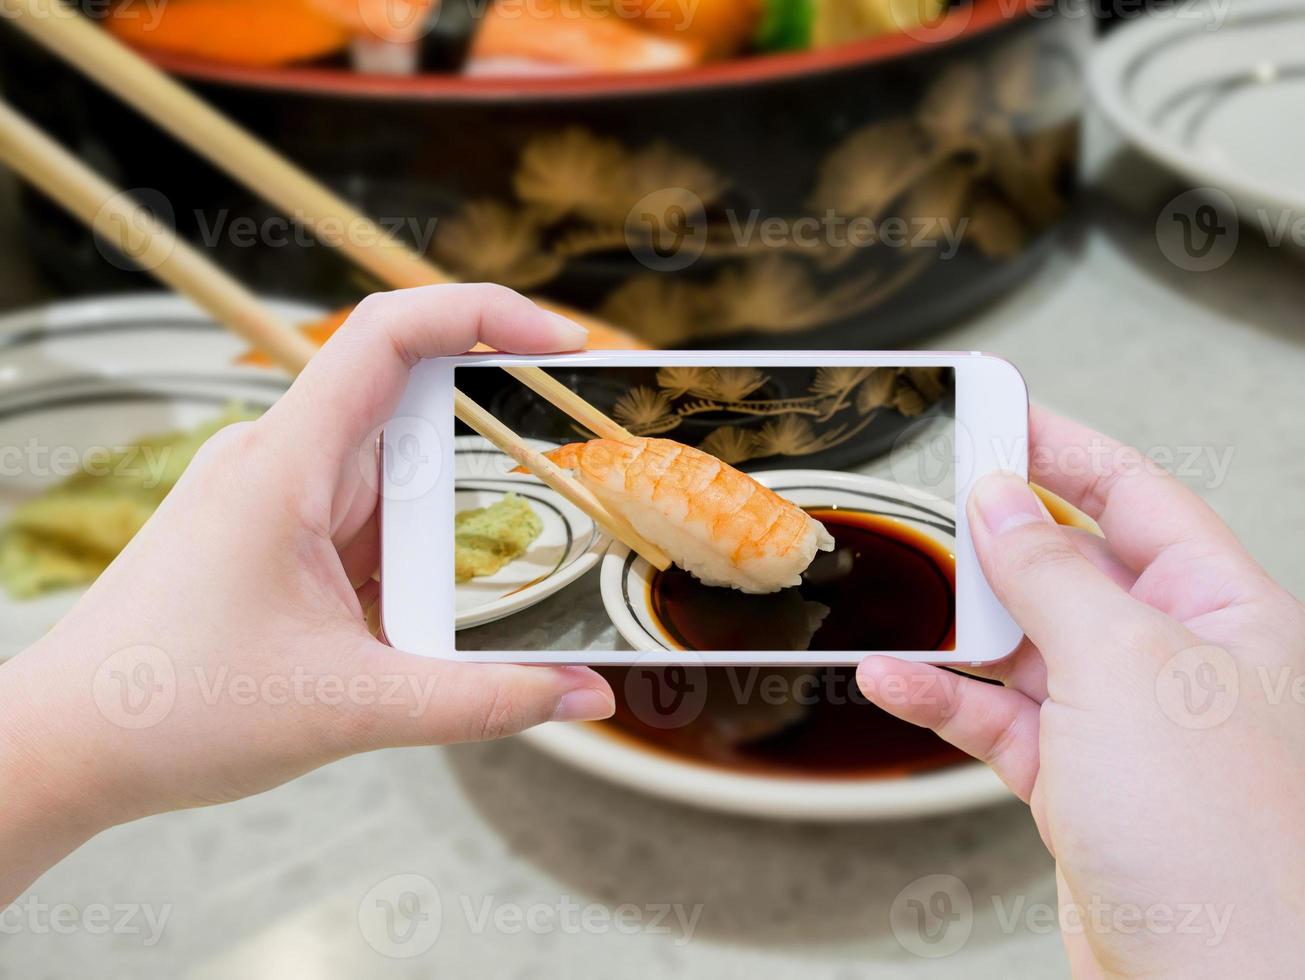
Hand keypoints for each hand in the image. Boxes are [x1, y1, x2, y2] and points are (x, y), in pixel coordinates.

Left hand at [0, 285, 615, 902]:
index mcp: (284, 464)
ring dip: (446, 535)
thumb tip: (586, 695)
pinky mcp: (278, 535)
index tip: (562, 339)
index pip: (389, 335)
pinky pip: (370, 524)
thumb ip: (482, 702)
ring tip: (458, 606)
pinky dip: (412, 564)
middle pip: (415, 415)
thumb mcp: (351, 709)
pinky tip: (415, 623)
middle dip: (491, 464)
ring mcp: (277, 496)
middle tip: (561, 504)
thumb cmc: (170, 710)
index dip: (482, 313)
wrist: (67, 748)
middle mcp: (280, 461)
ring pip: (397, 481)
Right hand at [858, 408, 1304, 977]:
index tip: (998, 411)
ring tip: (905, 602)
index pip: (1136, 495)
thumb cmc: (1221, 843)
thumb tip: (997, 498)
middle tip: (935, 500)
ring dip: (958, 630)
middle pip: (1072, 565)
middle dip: (1000, 542)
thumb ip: (1049, 574)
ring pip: (1024, 645)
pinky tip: (898, 682)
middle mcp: (1177, 660)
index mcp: (1224, 610)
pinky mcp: (1077, 780)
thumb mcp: (1122, 668)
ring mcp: (1124, 723)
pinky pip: (996, 717)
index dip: (1064, 448)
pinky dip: (944, 699)